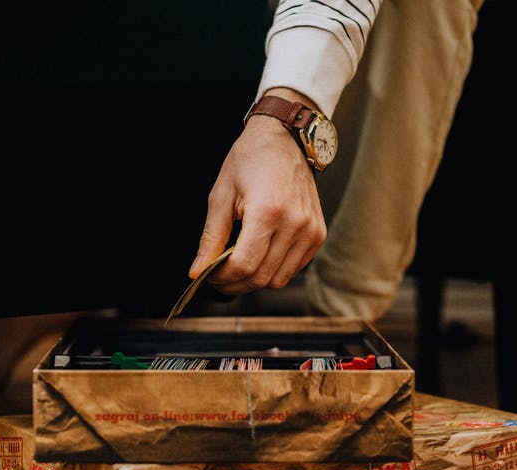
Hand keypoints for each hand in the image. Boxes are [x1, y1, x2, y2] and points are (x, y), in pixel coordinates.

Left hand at [190, 89, 326, 294]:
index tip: (209, 274)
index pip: (244, 266)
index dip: (222, 278)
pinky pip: (294, 268)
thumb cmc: (250, 161)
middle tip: (219, 275)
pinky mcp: (318, 234)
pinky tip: (261, 254)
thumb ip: (211, 238)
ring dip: (255, 279)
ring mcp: (310, 231)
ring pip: (279, 279)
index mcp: (267, 212)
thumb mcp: (221, 195)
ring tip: (239, 264)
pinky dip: (274, 269)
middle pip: (261, 278)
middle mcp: (295, 224)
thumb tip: (198, 272)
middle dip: (235, 283)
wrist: (285, 139)